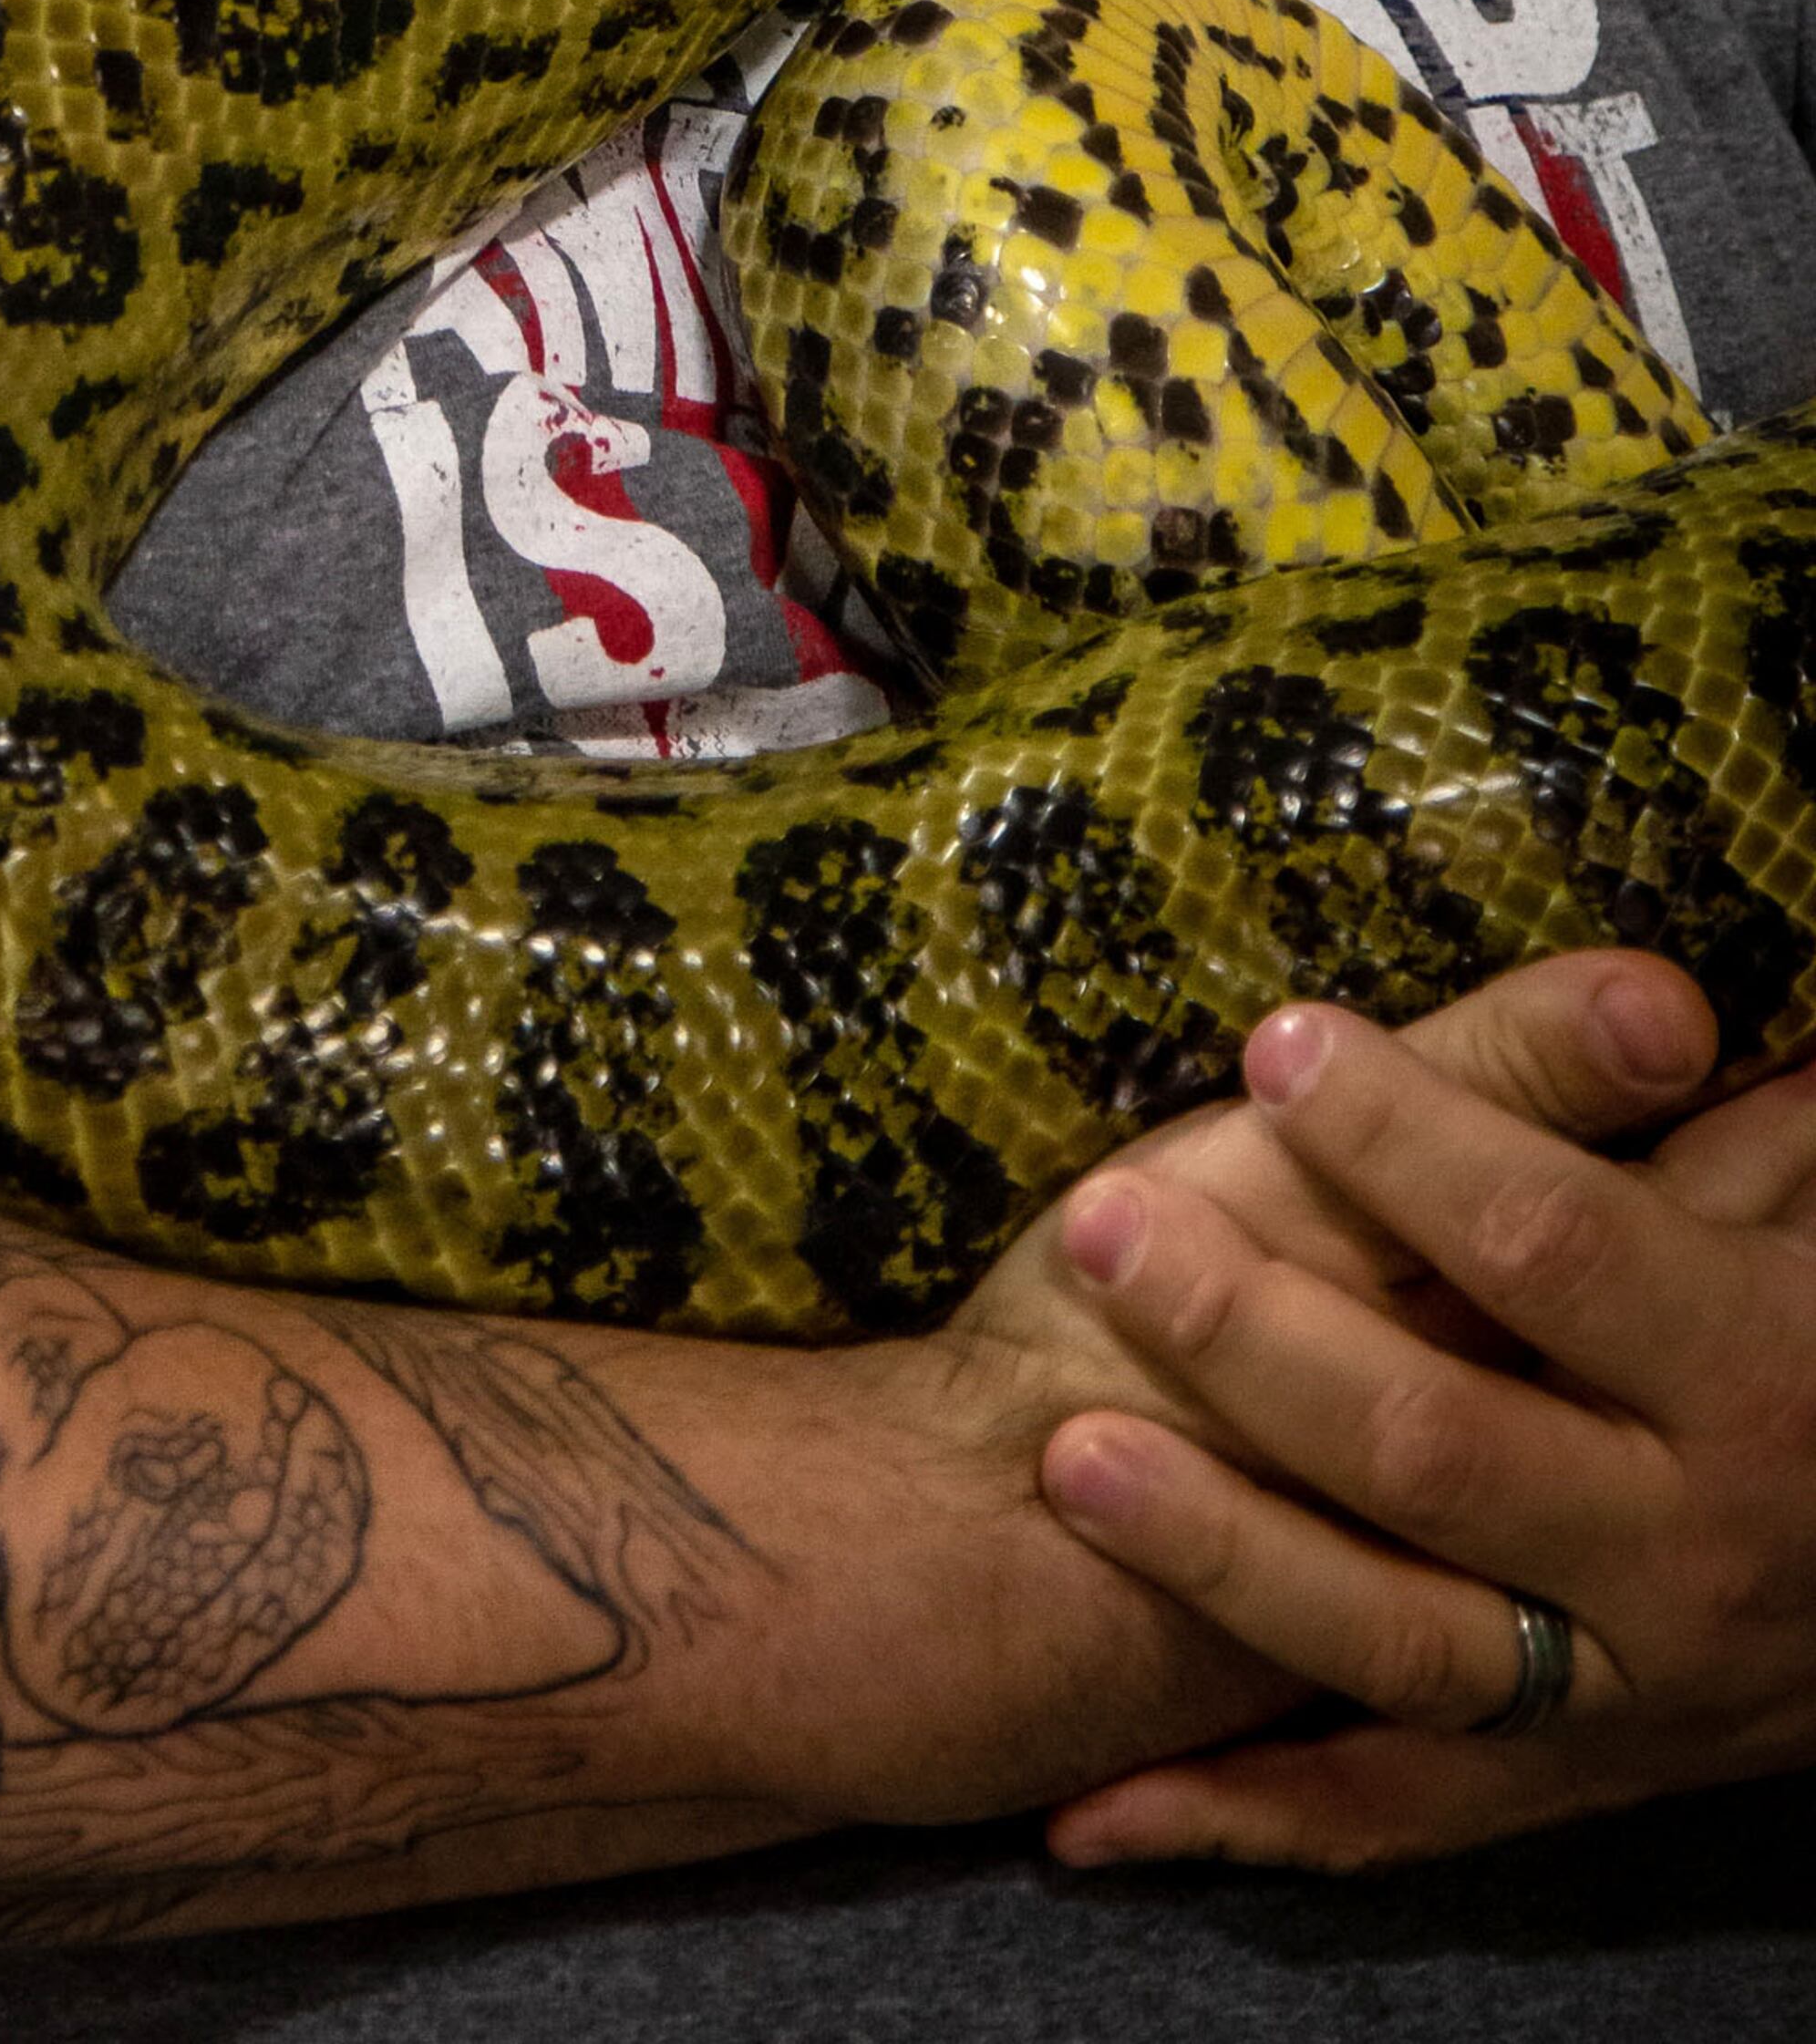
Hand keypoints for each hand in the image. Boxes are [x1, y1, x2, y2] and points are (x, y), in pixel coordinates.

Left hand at [1031, 985, 1815, 1869]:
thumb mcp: (1801, 1228)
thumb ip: (1727, 1128)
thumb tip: (1648, 993)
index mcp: (1757, 1378)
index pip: (1554, 1247)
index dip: (1412, 1138)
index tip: (1278, 1043)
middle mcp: (1689, 1556)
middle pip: (1441, 1449)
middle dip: (1256, 1337)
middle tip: (1103, 1225)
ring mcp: (1622, 1694)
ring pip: (1399, 1644)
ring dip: (1224, 1558)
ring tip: (1067, 1458)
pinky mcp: (1564, 1786)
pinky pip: (1389, 1816)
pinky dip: (1236, 1816)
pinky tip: (1090, 1812)